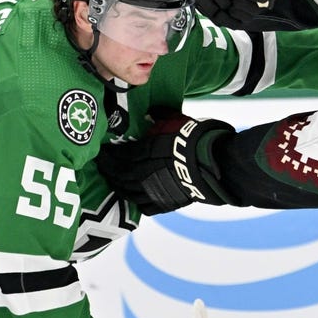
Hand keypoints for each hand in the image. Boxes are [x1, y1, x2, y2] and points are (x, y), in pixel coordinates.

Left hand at [96, 107, 234, 214]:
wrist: (214, 163)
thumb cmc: (195, 139)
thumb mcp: (175, 120)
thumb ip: (159, 116)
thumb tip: (151, 111)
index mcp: (145, 152)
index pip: (119, 155)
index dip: (108, 154)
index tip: (102, 151)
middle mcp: (144, 173)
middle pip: (118, 174)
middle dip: (108, 170)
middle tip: (102, 166)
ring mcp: (154, 190)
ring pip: (127, 192)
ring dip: (117, 186)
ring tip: (113, 181)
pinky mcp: (165, 203)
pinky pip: (143, 206)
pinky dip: (135, 201)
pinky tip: (132, 196)